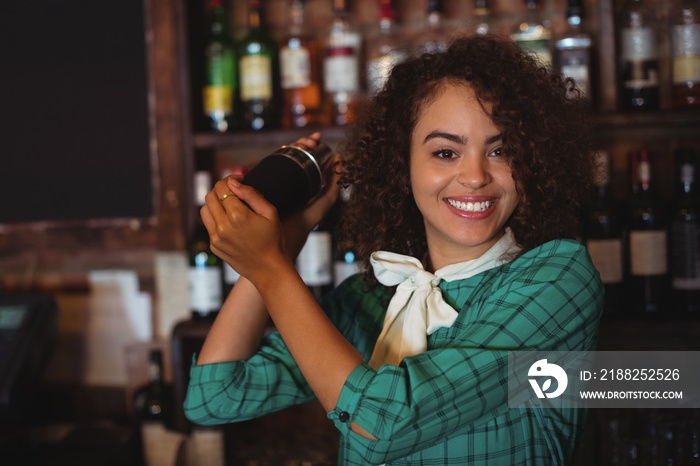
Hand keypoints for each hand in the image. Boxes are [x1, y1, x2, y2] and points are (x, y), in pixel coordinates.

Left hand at [200, 132, 341, 280]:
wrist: (268, 268)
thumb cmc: (273, 239)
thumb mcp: (270, 212)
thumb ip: (251, 194)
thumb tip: (233, 182)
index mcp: (238, 215)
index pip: (222, 187)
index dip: (230, 179)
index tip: (239, 180)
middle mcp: (223, 226)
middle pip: (210, 196)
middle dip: (221, 190)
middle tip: (234, 192)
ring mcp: (216, 238)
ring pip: (205, 210)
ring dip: (215, 204)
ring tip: (229, 206)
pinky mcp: (214, 246)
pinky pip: (208, 226)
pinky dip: (216, 219)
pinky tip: (230, 223)